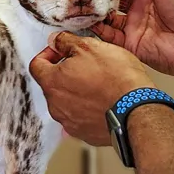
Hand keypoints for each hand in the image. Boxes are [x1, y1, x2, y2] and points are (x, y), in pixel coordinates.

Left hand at [29, 32, 153, 146]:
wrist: (137, 109)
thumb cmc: (117, 78)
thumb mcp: (90, 46)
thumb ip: (66, 42)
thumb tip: (56, 40)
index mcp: (52, 83)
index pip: (37, 65)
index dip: (48, 53)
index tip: (61, 50)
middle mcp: (56, 106)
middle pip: (52, 84)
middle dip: (66, 73)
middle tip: (86, 65)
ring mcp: (70, 122)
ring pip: (67, 102)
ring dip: (78, 91)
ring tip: (99, 83)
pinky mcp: (85, 133)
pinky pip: (81, 117)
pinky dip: (89, 108)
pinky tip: (104, 100)